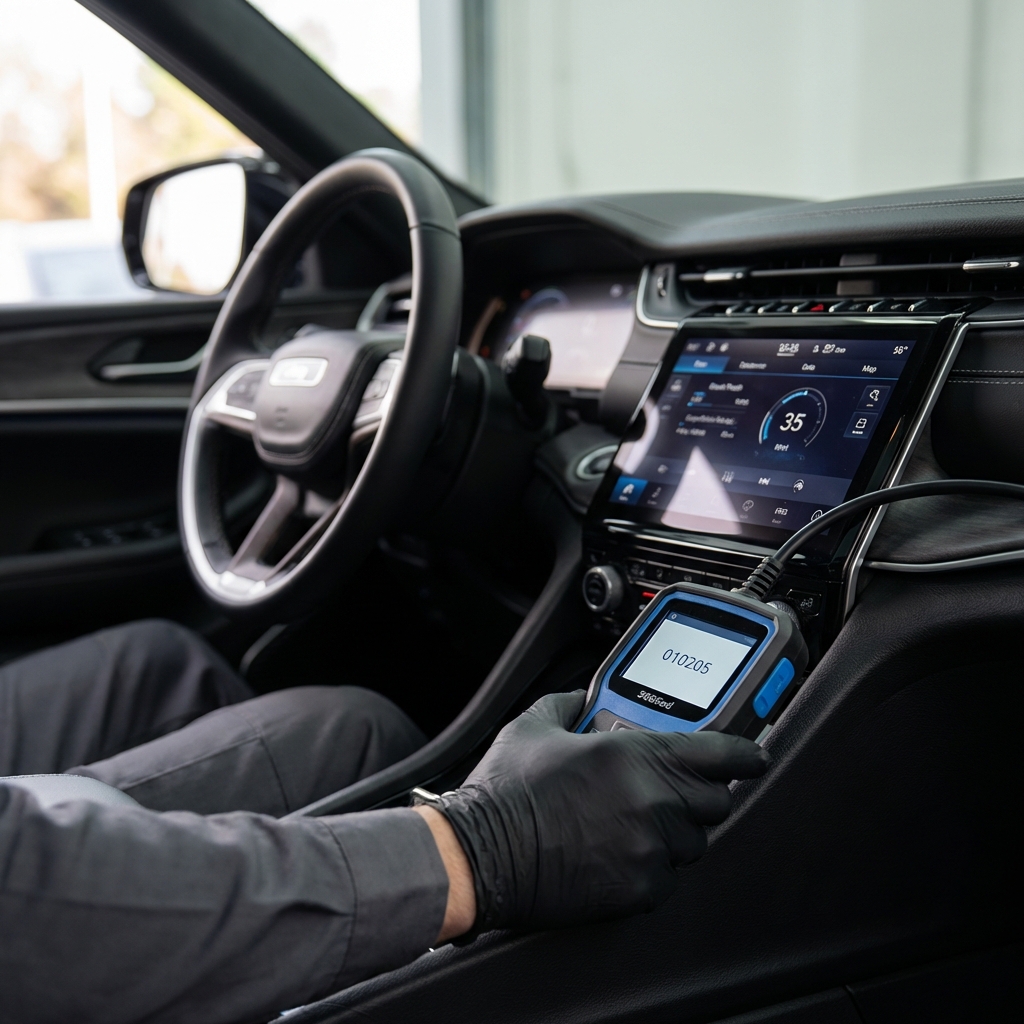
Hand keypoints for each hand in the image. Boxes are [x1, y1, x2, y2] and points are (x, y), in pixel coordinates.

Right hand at [437, 690, 767, 933]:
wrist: (482, 855)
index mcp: (634, 754)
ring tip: (634, 825)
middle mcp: (653, 801)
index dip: (745, 753)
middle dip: (700, 794)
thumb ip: (568, 702)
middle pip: (716, 800)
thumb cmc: (506, 791)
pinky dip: (651, 868)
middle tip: (673, 791)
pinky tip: (618, 855)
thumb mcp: (534, 726)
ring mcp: (649, 849)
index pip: (721, 752)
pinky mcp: (639, 890)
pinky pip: (667, 879)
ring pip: (692, 842)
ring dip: (674, 832)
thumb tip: (582, 695)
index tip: (755, 755)